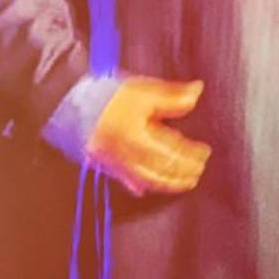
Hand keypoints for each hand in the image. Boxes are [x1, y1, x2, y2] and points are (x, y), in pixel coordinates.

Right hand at [85, 77, 210, 196]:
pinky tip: (149, 187)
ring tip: (185, 181)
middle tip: (199, 170)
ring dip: (170, 183)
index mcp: (139, 136)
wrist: (74, 105)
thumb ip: (172, 96)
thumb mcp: (143, 90)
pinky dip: (142, 185)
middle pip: (163, 170)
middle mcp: (129, 154)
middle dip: (184, 172)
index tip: (204, 152)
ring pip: (148, 180)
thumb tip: (196, 91)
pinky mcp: (108, 164)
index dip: (192, 154)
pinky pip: (128, 181)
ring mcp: (118, 162)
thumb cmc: (108, 97)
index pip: (173, 151)